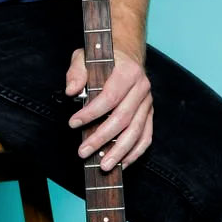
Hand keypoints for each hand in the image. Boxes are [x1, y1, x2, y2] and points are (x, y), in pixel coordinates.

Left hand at [65, 47, 153, 170]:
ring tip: (104, 166)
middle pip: (123, 118)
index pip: (110, 96)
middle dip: (102, 138)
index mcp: (128, 72)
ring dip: (119, 151)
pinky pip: (146, 137)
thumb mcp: (85, 57)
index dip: (91, 113)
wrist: (127, 55)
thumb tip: (71, 91)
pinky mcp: (150, 115)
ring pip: (136, 132)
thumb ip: (77, 72)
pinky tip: (122, 163)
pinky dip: (135, 153)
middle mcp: (142, 88)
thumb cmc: (104, 59)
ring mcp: (148, 103)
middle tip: (83, 152)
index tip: (73, 123)